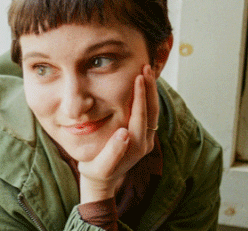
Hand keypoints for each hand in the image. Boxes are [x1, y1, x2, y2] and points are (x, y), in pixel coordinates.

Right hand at [77, 64, 158, 202]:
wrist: (100, 181)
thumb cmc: (95, 171)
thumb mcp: (99, 167)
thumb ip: (112, 153)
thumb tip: (124, 133)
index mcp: (136, 146)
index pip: (141, 116)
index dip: (141, 96)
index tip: (139, 77)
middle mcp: (145, 142)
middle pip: (152, 110)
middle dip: (150, 87)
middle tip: (146, 66)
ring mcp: (145, 139)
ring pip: (153, 110)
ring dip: (150, 90)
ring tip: (146, 70)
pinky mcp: (142, 135)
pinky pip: (148, 112)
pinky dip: (146, 96)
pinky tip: (141, 83)